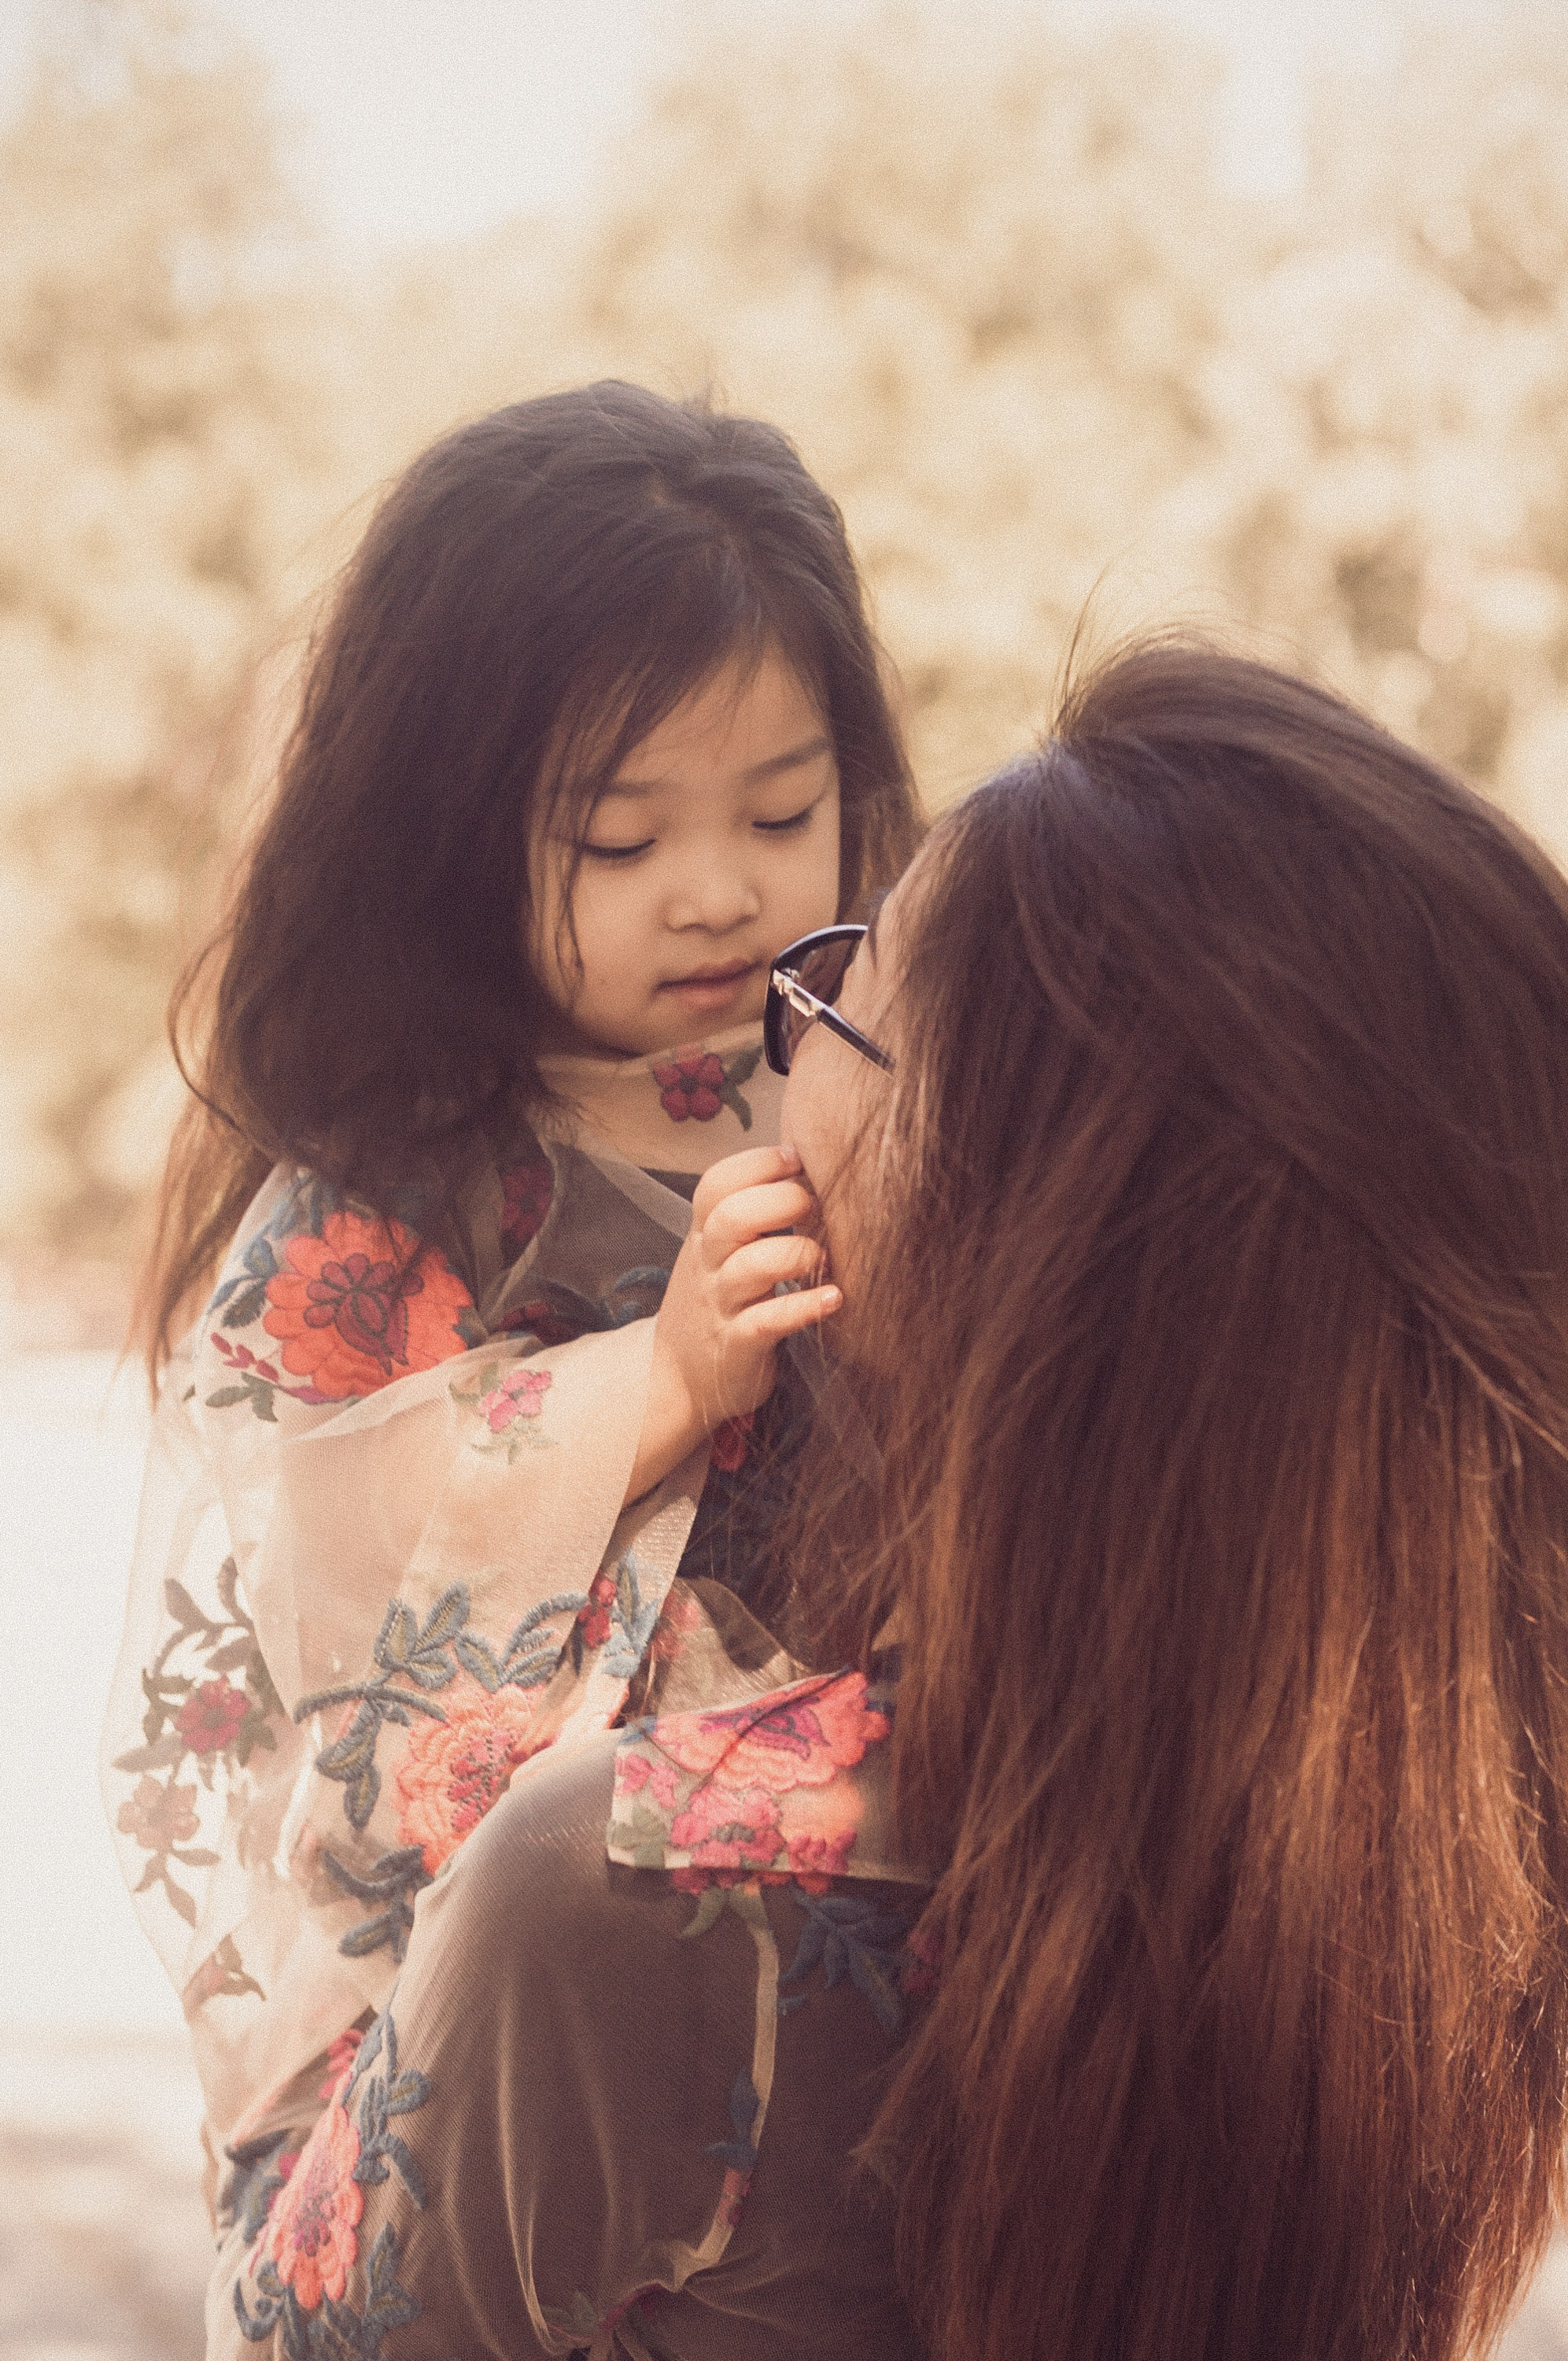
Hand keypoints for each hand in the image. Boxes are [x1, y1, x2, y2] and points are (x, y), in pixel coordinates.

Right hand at [624, 1145, 840, 1502]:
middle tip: (815, 1207)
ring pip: (750, 1268)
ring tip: (823, 1258)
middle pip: (732, 1217)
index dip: (758, 1163)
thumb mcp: (719, 1252)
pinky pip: (767, 1322)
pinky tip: (832, 1299)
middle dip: (781, 1201)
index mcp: (705, 1234)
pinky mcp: (739, 1346)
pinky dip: (803, 1308)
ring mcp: (722, 1306)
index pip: (716, 1184)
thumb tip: (807, 1164)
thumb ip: (750, 1213)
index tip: (797, 1161)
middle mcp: (708, 1264)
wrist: (674, 1377)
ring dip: (796, 1254)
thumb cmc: (716, 1300)